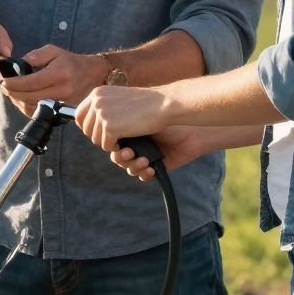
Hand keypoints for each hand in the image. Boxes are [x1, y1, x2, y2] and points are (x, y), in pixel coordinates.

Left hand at [0, 45, 105, 106]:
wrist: (93, 74)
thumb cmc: (70, 61)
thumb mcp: (53, 51)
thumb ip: (35, 56)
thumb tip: (18, 66)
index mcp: (58, 73)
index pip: (30, 82)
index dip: (14, 84)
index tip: (4, 82)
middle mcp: (61, 90)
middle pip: (30, 97)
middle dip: (13, 93)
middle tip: (4, 88)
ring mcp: (63, 102)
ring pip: (33, 107)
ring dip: (19, 101)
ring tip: (12, 93)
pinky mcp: (63, 110)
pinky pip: (40, 112)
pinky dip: (27, 107)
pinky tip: (22, 100)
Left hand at [73, 84, 170, 153]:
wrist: (163, 104)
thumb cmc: (146, 103)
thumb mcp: (119, 98)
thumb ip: (104, 106)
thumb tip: (86, 123)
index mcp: (97, 93)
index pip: (79, 115)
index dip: (87, 127)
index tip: (98, 132)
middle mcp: (96, 101)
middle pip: (86, 129)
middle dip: (98, 136)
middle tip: (115, 137)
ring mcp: (102, 113)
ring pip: (96, 139)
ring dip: (108, 142)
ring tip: (123, 138)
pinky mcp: (110, 127)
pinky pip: (106, 145)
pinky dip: (116, 147)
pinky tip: (126, 142)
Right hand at [108, 128, 224, 180]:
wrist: (191, 131)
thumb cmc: (168, 120)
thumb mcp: (141, 118)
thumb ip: (122, 122)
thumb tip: (101, 123)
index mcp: (129, 132)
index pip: (111, 143)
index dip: (111, 146)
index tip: (117, 143)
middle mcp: (136, 145)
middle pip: (117, 158)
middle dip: (122, 158)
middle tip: (130, 153)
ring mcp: (144, 157)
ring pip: (129, 168)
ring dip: (134, 166)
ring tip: (144, 161)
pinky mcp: (155, 168)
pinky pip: (142, 176)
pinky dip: (144, 173)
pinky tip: (151, 168)